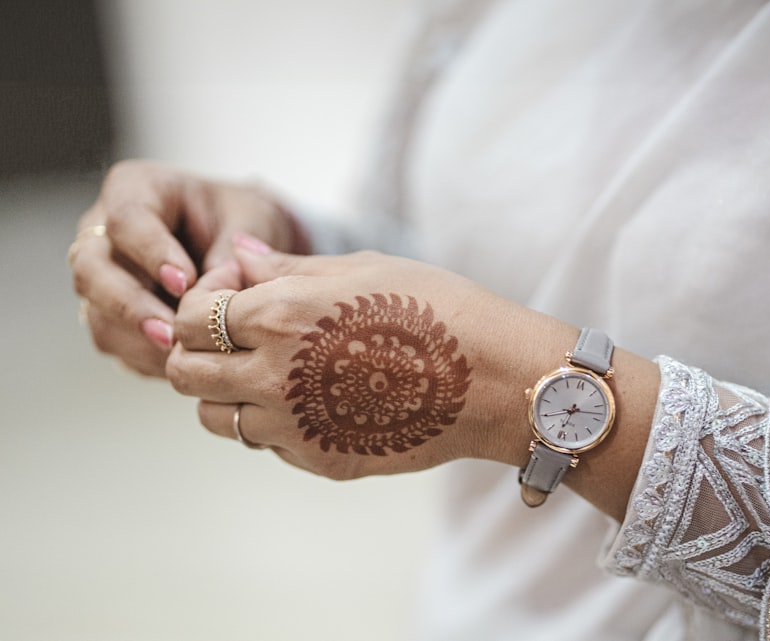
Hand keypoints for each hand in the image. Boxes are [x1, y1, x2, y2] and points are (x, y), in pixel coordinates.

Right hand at [69, 160, 309, 376]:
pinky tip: (182, 365)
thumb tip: (213, 290)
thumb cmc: (243, 221)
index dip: (151, 253)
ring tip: (184, 357)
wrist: (242, 248)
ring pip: (97, 311)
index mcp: (136, 189)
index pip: (127, 219)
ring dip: (138, 340)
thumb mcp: (252, 220)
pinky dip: (146, 356)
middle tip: (173, 334)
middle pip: (91, 268)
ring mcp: (101, 275)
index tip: (185, 282)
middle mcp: (104, 231)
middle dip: (130, 305)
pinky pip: (114, 340)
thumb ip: (234, 249)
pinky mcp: (110, 314)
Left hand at [165, 241, 577, 480]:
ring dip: (227, 393)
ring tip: (274, 373)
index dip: (202, 304)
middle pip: (185, 373)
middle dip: (198, 351)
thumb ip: (286, 268)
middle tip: (238, 339)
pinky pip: (266, 445)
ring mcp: (296, 428)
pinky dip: (273, 423)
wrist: (498, 380)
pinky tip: (317, 399)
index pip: (190, 317)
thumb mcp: (364, 268)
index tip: (232, 298)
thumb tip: (236, 257)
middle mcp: (275, 375)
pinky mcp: (321, 461)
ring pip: (215, 418)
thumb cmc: (441, 309)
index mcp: (281, 315)